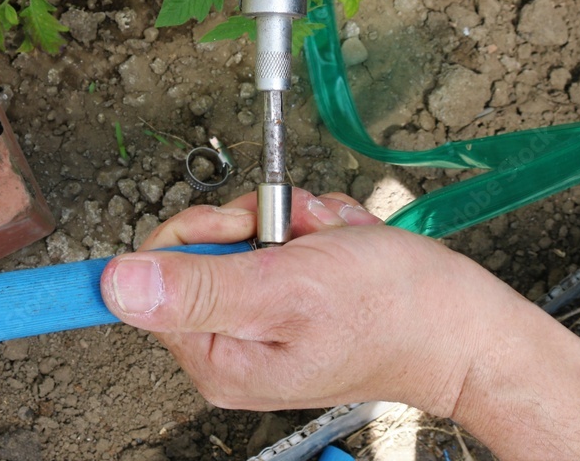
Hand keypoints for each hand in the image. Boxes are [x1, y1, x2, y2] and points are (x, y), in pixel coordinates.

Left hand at [99, 188, 505, 413]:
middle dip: (257, 223)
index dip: (195, 232)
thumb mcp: (285, 288)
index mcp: (218, 356)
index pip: (153, 276)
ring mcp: (261, 319)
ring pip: (245, 233)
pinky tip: (341, 248)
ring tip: (329, 245)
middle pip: (202, 246)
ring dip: (291, 223)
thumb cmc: (391, 312)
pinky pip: (278, 239)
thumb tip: (117, 285)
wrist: (461, 323)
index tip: (237, 225)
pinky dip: (312, 230)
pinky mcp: (288, 297)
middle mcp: (233, 343)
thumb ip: (198, 287)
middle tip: (297, 236)